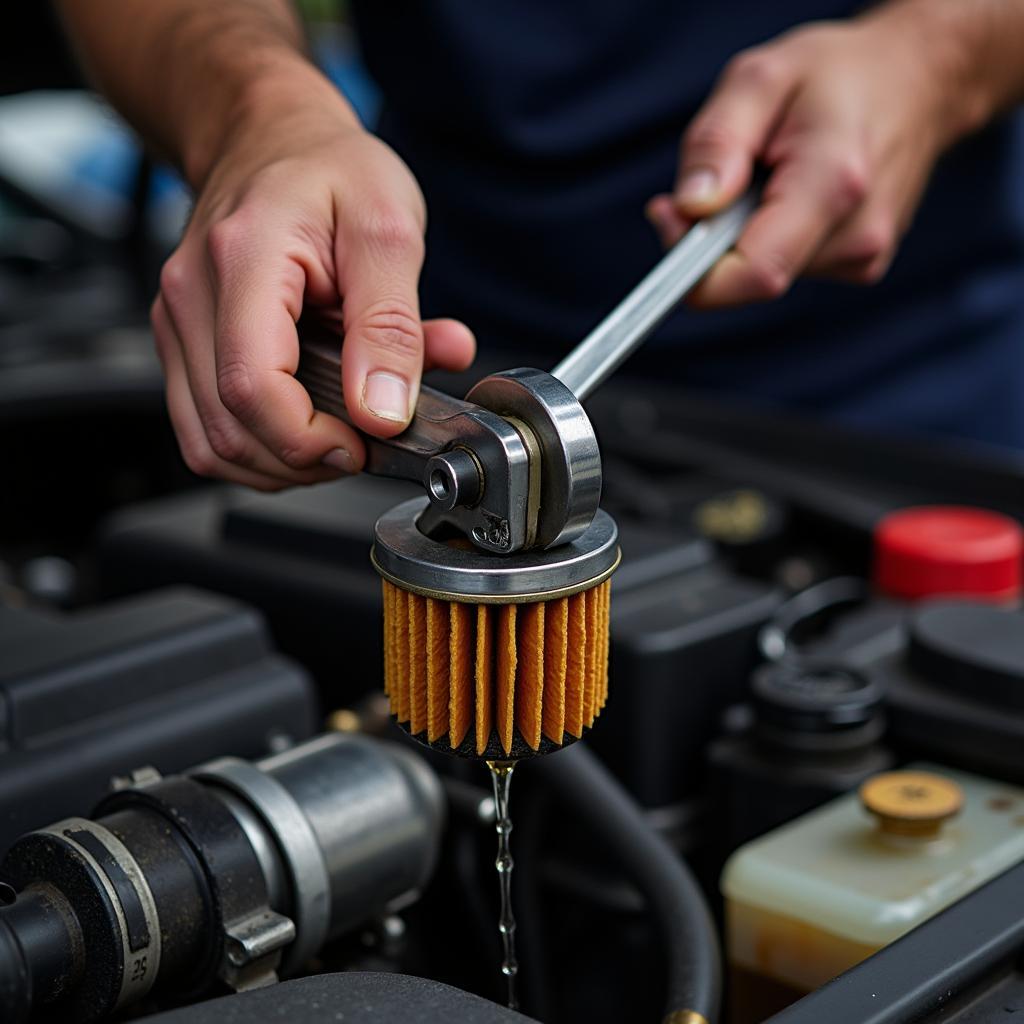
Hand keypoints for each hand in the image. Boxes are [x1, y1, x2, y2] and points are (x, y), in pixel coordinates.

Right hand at [152, 70, 474, 489]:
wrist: (274, 138)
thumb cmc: (332, 172)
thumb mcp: (389, 230)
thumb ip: (392, 325)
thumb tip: (384, 412)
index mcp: (242, 260)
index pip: (251, 387)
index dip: (309, 439)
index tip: (363, 442)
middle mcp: (191, 297)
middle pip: (227, 429)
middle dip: (305, 458)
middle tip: (363, 439)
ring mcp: (178, 324)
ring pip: (211, 443)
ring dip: (283, 463)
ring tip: (338, 431)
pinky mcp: (183, 345)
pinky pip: (207, 429)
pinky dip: (261, 448)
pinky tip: (306, 425)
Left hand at [646, 4, 984, 305]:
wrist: (919, 80)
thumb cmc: (837, 74)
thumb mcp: (759, 79)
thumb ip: (716, 143)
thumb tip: (688, 209)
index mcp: (832, 184)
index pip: (754, 274)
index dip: (695, 270)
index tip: (669, 221)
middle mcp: (855, 234)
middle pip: (749, 276)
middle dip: (712, 239)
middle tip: (717, 179)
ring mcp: (862, 255)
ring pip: (764, 272)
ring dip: (743, 233)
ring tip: (770, 174)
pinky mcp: (859, 264)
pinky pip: (788, 265)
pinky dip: (771, 236)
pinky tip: (792, 192)